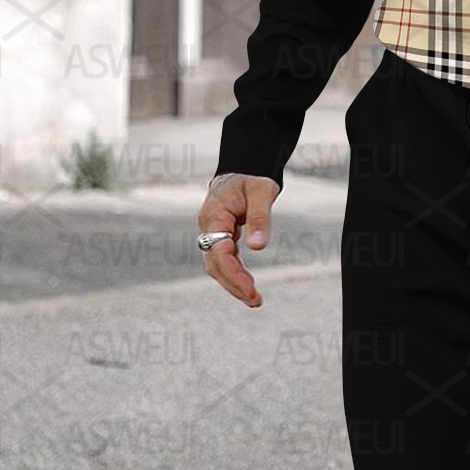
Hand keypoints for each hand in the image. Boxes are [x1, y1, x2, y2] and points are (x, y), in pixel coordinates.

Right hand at [197, 172, 279, 306]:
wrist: (244, 168)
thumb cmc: (252, 178)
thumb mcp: (261, 192)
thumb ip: (259, 218)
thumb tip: (258, 248)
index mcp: (214, 216)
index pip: (219, 252)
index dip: (233, 273)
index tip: (251, 289)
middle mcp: (208, 227)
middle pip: (214, 264)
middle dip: (233, 284)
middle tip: (255, 301)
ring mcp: (212, 233)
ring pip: (217, 265)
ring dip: (234, 284)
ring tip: (254, 300)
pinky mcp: (220, 237)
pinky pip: (224, 260)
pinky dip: (235, 274)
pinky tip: (248, 287)